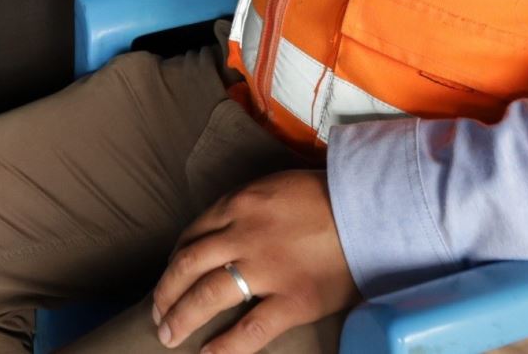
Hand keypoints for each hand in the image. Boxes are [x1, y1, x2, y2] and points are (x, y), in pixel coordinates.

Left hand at [150, 171, 358, 352]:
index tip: (168, 279)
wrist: (370, 208)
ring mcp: (268, 268)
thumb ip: (244, 210)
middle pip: (189, 265)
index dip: (173, 262)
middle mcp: (244, 234)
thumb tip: (221, 237)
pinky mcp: (294, 298)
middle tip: (156, 314)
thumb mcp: (273, 189)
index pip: (191, 236)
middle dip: (166, 292)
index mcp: (238, 204)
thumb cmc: (324, 197)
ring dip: (182, 316)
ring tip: (168, 335)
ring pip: (209, 294)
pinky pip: (251, 327)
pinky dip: (226, 345)